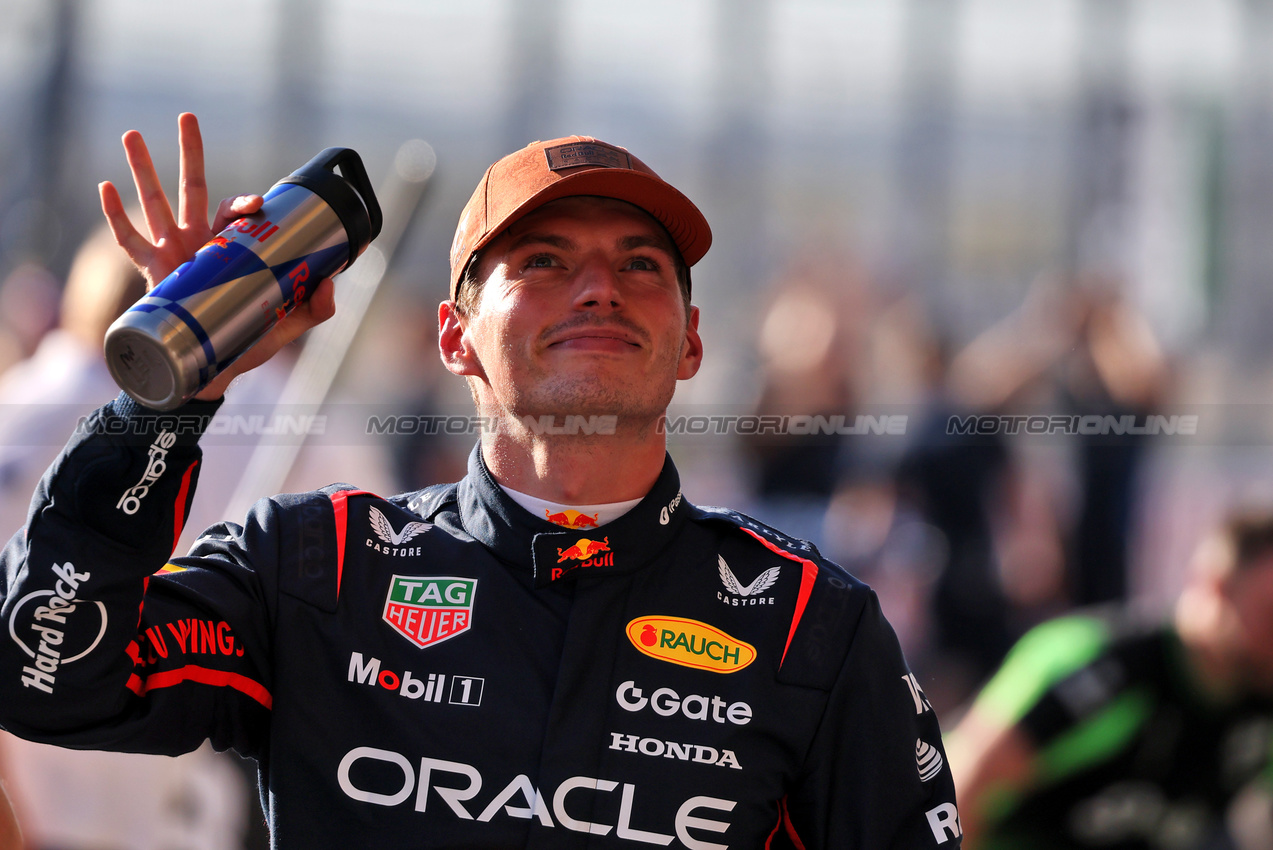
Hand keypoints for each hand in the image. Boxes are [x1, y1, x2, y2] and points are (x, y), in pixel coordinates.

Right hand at [98, 113, 334, 400]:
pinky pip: (128, 241)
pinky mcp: (150, 273)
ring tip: (130, 133)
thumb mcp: (286, 326)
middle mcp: (199, 242)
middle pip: (192, 189)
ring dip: (142, 168)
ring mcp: (171, 253)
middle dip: (189, 153)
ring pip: (155, 203)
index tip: (258, 202)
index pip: (236, 213)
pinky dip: (114, 215)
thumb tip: (331, 284)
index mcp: (230, 247)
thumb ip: (313, 309)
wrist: (209, 373)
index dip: (245, 202)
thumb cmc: (245, 343)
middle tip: (187, 117)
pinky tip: (105, 187)